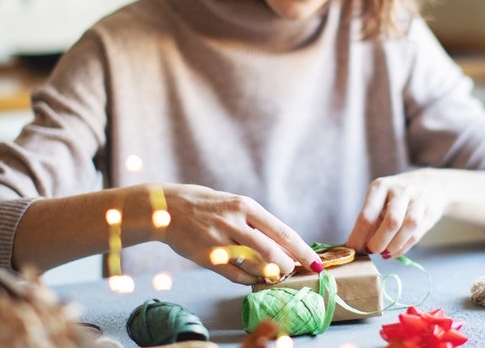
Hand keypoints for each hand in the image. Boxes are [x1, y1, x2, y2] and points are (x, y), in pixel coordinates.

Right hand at [160, 184, 321, 283]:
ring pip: (256, 265)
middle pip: (273, 252)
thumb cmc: (207, 206)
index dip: (303, 251)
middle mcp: (235, 222)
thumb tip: (285, 246)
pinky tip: (254, 277)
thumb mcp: (235, 205)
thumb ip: (257, 224)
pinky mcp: (207, 257)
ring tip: (274, 275)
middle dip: (288, 267)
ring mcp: (220, 240)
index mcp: (246, 206)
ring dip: (270, 274)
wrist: (167, 208)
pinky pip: (236, 275)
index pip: (284, 233)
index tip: (317, 264)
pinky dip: (250, 280)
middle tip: (292, 272)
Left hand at [345, 169, 447, 258]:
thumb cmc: (396, 197)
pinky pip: (417, 233)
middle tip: (371, 251)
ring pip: (408, 226)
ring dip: (394, 245)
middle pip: (391, 221)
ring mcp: (418, 199)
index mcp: (380, 187)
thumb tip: (356, 246)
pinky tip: (395, 252)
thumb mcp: (380, 200)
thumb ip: (370, 222)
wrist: (430, 184)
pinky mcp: (430, 210)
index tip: (352, 250)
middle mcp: (400, 190)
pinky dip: (403, 247)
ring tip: (384, 254)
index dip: (358, 236)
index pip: (367, 215)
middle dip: (379, 242)